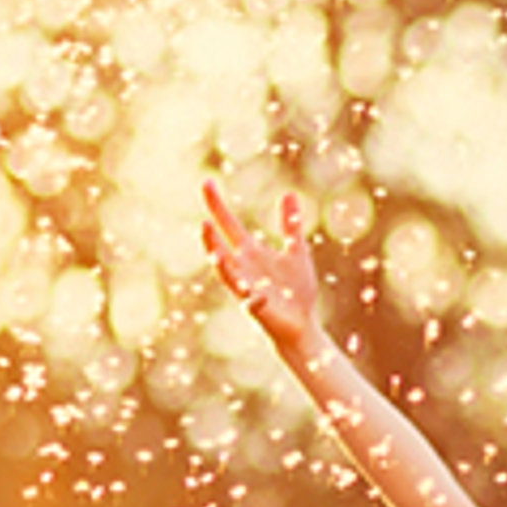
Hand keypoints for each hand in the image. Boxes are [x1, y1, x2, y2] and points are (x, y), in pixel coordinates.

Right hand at [202, 182, 324, 351]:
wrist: (303, 324)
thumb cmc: (296, 290)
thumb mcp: (297, 252)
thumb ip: (290, 225)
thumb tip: (288, 193)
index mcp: (250, 253)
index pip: (228, 225)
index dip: (217, 205)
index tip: (206, 183)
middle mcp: (243, 269)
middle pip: (220, 249)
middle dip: (211, 238)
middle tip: (203, 222)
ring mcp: (247, 290)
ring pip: (228, 277)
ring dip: (221, 267)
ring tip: (215, 255)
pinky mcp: (258, 310)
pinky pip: (252, 304)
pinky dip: (253, 299)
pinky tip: (257, 295)